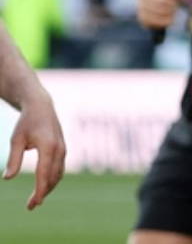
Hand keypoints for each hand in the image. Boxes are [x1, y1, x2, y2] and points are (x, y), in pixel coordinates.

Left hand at [4, 92, 64, 209]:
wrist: (42, 106)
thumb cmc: (26, 122)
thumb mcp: (16, 139)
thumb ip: (13, 159)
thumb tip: (7, 178)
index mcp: (48, 147)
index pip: (44, 174)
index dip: (39, 191)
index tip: (33, 204)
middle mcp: (59, 150)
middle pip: (53, 178)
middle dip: (43, 193)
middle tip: (30, 207)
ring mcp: (63, 150)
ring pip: (58, 175)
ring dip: (48, 188)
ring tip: (35, 200)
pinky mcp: (62, 150)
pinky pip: (59, 169)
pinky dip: (52, 180)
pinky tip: (43, 186)